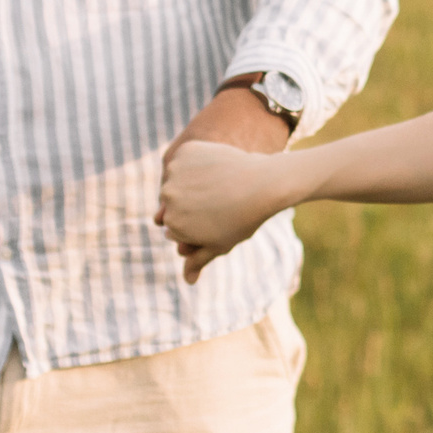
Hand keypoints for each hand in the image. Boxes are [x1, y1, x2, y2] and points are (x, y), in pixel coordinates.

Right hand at [158, 138, 305, 283]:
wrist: (264, 184)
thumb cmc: (243, 218)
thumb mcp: (219, 244)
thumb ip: (198, 260)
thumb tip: (188, 281)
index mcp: (173, 225)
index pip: (175, 228)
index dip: (196, 226)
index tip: (217, 219)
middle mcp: (169, 199)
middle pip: (173, 205)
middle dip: (190, 206)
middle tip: (218, 201)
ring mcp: (175, 173)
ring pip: (177, 181)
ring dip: (189, 183)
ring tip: (217, 185)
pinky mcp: (185, 152)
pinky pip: (185, 160)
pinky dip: (196, 162)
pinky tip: (216, 167)